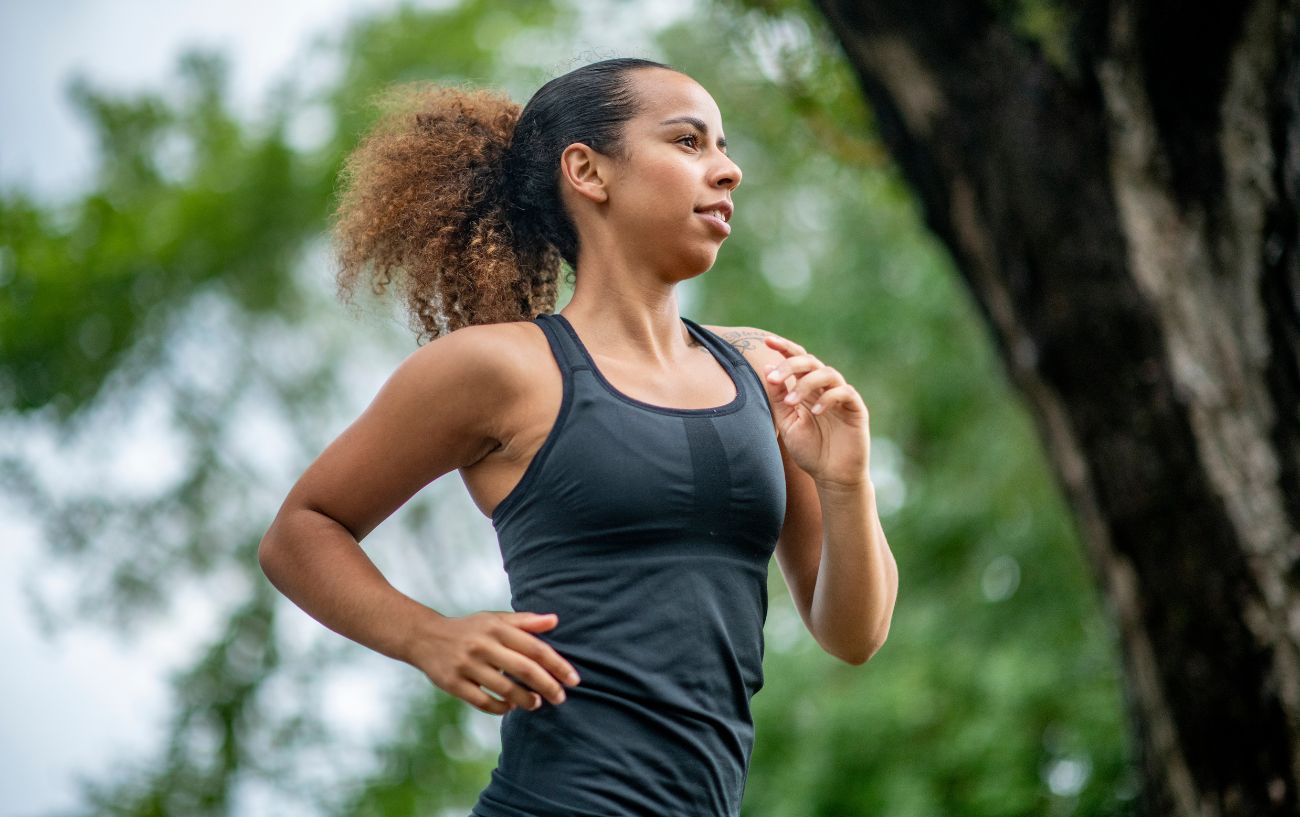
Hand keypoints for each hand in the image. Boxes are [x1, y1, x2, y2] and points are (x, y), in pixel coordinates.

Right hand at [406, 610, 580, 715]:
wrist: (425, 637)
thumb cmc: (470, 629)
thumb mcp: (495, 619)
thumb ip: (525, 621)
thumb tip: (554, 620)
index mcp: (497, 628)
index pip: (535, 648)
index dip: (557, 665)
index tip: (573, 680)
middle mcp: (483, 645)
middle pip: (524, 670)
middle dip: (547, 686)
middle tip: (560, 698)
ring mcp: (467, 665)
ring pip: (505, 689)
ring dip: (525, 700)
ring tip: (536, 704)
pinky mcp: (453, 684)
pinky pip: (483, 702)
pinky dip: (500, 707)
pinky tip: (510, 707)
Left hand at [762, 333, 870, 487]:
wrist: (831, 476)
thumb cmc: (810, 451)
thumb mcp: (787, 423)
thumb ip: (778, 398)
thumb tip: (768, 368)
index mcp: (806, 389)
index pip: (797, 360)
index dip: (784, 347)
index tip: (766, 340)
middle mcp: (824, 388)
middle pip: (810, 361)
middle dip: (790, 365)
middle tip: (774, 378)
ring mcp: (841, 397)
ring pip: (828, 373)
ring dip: (806, 384)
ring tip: (792, 403)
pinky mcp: (856, 409)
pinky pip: (844, 392)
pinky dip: (827, 398)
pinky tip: (814, 411)